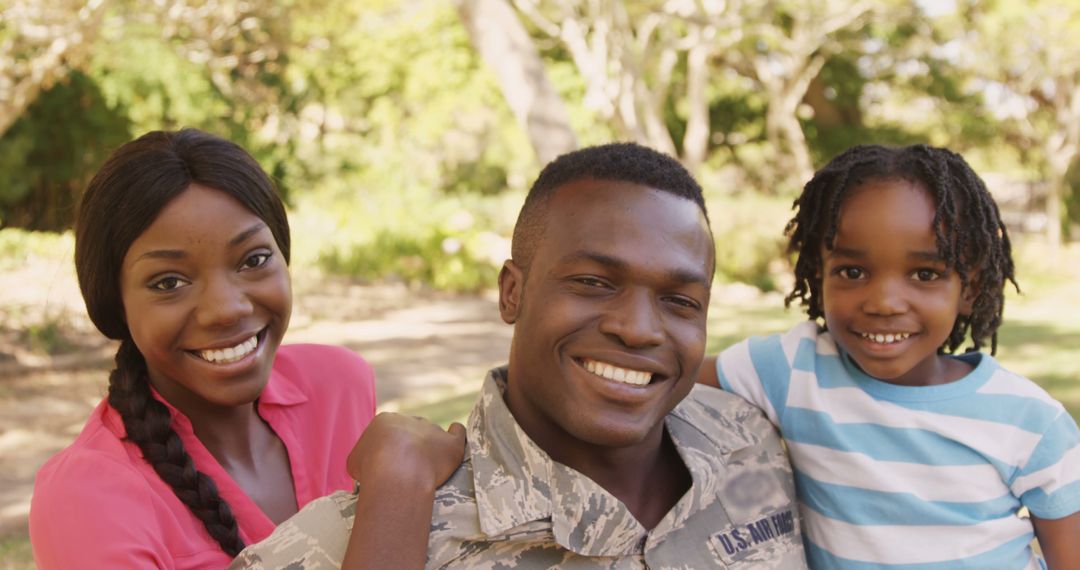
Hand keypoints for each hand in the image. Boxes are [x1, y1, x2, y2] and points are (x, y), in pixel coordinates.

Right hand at [347, 412, 466, 491]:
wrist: (397, 473)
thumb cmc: (372, 470)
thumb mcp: (355, 462)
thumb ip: (364, 458)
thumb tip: (368, 464)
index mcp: (385, 421)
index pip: (389, 434)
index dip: (389, 453)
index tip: (389, 469)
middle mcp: (410, 420)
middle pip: (411, 433)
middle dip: (409, 451)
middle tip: (406, 472)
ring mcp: (432, 431)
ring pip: (433, 436)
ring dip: (431, 449)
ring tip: (426, 470)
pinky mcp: (451, 444)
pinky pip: (458, 433)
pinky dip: (456, 433)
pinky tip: (455, 435)